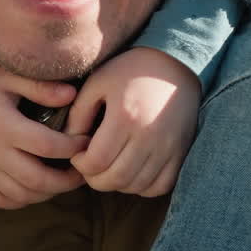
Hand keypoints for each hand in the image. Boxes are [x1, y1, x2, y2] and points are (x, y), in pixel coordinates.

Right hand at [0, 35, 88, 208]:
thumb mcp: (5, 73)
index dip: (71, 147)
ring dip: (45, 193)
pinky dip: (20, 199)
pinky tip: (33, 188)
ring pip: (19, 195)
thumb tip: (73, 96)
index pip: (46, 146)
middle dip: (66, 181)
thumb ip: (39, 86)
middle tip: (84, 169)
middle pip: (37, 180)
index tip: (86, 140)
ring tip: (62, 179)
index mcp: (4, 125)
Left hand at [66, 46, 200, 196]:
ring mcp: (168, 148)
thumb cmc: (131, 70)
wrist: (175, 64)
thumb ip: (79, 112)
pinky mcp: (180, 153)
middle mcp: (148, 136)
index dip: (81, 165)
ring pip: (136, 186)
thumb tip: (69, 141)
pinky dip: (142, 187)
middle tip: (90, 165)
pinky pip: (159, 186)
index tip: (77, 155)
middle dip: (95, 179)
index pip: (96, 161)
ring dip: (117, 183)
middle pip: (116, 179)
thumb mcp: (99, 82)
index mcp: (124, 117)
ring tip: (109, 166)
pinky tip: (132, 170)